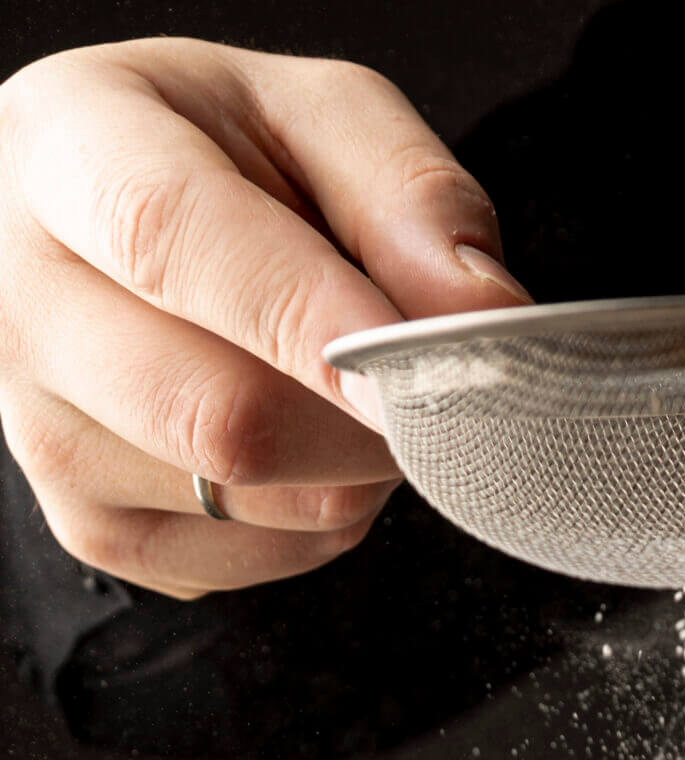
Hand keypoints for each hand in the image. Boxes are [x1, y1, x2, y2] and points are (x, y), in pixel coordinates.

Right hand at [0, 38, 529, 598]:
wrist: (114, 226)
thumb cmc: (217, 164)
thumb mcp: (317, 120)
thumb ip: (409, 194)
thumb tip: (483, 314)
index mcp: (65, 151)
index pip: (170, 243)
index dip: (304, 319)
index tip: (407, 368)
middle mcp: (25, 301)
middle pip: (221, 416)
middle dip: (363, 418)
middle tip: (416, 379)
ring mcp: (45, 435)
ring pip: (251, 500)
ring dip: (351, 468)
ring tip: (342, 391)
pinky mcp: (94, 531)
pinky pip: (253, 559)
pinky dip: (317, 517)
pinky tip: (300, 445)